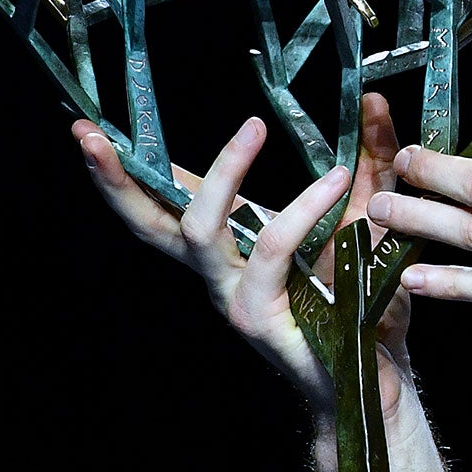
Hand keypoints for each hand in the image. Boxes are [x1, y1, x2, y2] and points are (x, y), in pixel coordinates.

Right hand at [73, 92, 413, 410]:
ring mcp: (233, 297)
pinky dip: (302, 210)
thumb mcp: (370, 211)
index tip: (89, 129)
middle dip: (116, 177)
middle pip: (148, 222)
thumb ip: (369, 157)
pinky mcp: (261, 317)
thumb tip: (372, 96)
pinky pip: (270, 250)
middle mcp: (218, 273)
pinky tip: (335, 182)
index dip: (128, 168)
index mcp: (229, 248)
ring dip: (225, 171)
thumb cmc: (368, 299)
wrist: (382, 375)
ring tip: (253, 126)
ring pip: (200, 228)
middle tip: (90, 134)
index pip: (168, 201)